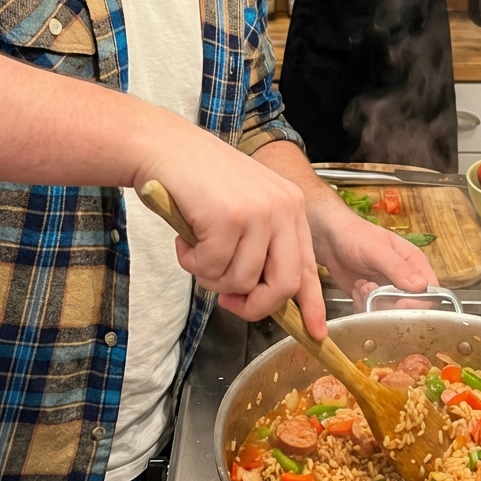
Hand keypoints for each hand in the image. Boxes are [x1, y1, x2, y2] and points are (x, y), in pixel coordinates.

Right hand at [134, 118, 326, 339]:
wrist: (165, 147)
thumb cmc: (198, 181)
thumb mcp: (244, 207)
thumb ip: (259, 246)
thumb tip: (258, 296)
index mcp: (292, 206)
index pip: (307, 266)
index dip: (310, 304)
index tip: (314, 332)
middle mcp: (283, 208)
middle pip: (283, 285)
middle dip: (254, 306)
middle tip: (229, 302)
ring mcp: (258, 212)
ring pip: (242, 281)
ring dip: (212, 278)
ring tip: (197, 251)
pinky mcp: (229, 218)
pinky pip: (213, 269)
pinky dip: (192, 263)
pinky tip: (185, 239)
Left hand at [310, 197, 438, 310]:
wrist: (329, 238)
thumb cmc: (355, 235)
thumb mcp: (377, 249)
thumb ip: (398, 268)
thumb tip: (421, 286)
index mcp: (414, 263)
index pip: (431, 291)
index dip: (419, 303)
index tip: (400, 304)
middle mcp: (405, 278)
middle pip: (412, 307)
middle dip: (391, 305)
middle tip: (373, 293)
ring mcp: (388, 290)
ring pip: (392, 312)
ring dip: (374, 304)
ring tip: (362, 286)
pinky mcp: (373, 298)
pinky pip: (375, 313)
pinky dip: (363, 306)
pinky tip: (356, 289)